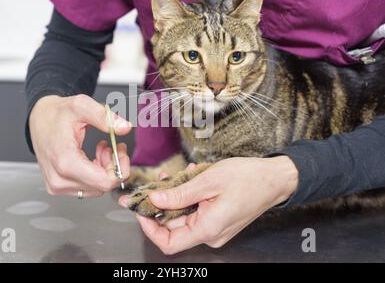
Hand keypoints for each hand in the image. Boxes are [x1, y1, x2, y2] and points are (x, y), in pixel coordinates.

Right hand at [29, 94, 131, 196]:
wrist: (39, 119)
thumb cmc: (58, 113)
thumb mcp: (82, 106)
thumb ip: (104, 117)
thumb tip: (124, 127)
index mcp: (66, 162)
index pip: (105, 182)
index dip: (120, 168)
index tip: (120, 151)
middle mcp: (59, 179)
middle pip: (102, 186)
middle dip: (113, 166)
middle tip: (111, 146)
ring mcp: (57, 186)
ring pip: (96, 189)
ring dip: (104, 170)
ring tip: (101, 149)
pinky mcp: (57, 187)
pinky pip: (86, 189)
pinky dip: (94, 175)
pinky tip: (92, 158)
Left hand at [126, 156, 297, 254]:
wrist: (275, 179)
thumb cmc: (249, 178)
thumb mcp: (208, 181)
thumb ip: (179, 193)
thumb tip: (155, 200)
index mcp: (208, 229)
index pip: (168, 243)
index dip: (150, 228)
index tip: (141, 208)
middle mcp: (211, 233)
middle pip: (174, 227)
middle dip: (162, 204)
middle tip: (155, 183)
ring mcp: (215, 228)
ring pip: (184, 216)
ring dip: (175, 197)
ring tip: (176, 175)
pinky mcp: (218, 220)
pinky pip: (195, 211)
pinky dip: (188, 196)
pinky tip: (190, 178)